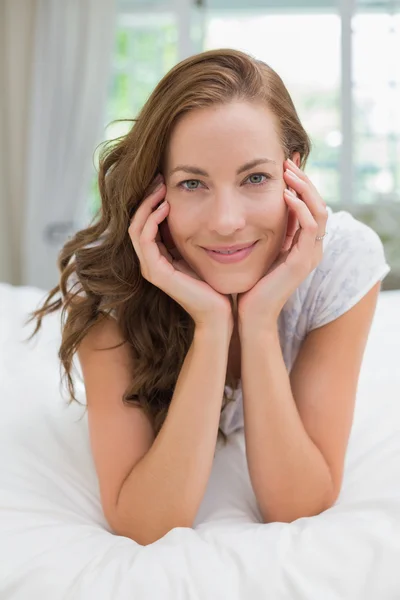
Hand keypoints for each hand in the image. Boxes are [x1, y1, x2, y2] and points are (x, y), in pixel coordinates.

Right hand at [128, 174, 233, 331]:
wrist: (220, 313)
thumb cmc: (217, 283)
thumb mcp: (203, 251)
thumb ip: (194, 234)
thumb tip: (199, 206)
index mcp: (159, 257)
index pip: (146, 222)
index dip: (152, 200)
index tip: (165, 180)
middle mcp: (151, 262)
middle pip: (137, 222)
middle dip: (146, 198)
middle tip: (159, 177)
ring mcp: (151, 268)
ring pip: (136, 228)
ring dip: (147, 205)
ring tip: (160, 187)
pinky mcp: (156, 273)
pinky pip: (144, 240)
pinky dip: (151, 221)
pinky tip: (165, 207)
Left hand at [237, 159, 328, 329]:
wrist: (250, 315)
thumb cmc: (248, 284)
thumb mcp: (256, 250)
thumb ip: (260, 230)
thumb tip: (247, 206)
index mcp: (301, 245)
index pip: (309, 206)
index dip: (300, 184)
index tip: (283, 165)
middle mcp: (310, 248)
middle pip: (319, 204)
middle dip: (304, 180)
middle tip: (287, 161)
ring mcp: (309, 255)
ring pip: (319, 211)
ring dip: (305, 189)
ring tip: (287, 172)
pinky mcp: (302, 262)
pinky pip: (309, 228)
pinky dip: (300, 209)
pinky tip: (286, 196)